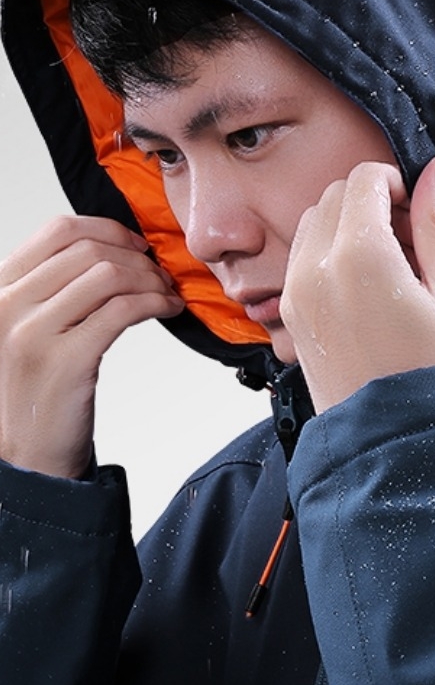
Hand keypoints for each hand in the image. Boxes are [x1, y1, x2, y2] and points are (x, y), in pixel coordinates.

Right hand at [0, 216, 183, 478]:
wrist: (27, 454)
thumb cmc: (37, 389)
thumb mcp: (30, 328)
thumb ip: (53, 289)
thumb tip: (113, 251)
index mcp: (0, 289)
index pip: (57, 231)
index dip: (108, 229)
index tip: (136, 245)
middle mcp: (8, 305)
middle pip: (88, 250)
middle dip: (137, 258)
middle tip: (160, 275)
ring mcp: (33, 333)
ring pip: (109, 275)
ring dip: (150, 280)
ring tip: (166, 295)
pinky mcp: (66, 361)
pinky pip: (123, 310)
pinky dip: (155, 303)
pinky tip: (167, 310)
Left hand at [280, 152, 434, 412]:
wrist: (399, 442)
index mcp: (360, 257)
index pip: (364, 179)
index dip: (396, 183)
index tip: (416, 211)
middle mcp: (316, 269)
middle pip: (334, 196)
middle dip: (371, 201)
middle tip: (408, 239)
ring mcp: (296, 294)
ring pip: (313, 223)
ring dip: (347, 225)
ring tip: (387, 264)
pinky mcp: (290, 316)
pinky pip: (300, 258)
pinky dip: (327, 253)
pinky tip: (363, 286)